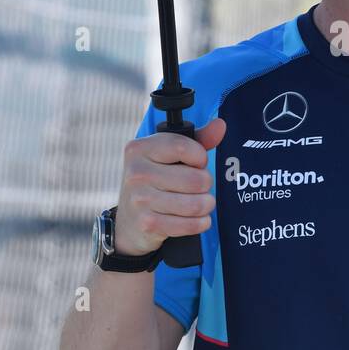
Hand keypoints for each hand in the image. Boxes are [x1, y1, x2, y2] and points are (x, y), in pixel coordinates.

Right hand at [114, 118, 225, 255]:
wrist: (128, 222)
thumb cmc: (155, 182)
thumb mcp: (169, 157)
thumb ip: (197, 140)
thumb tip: (220, 125)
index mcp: (140, 149)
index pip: (183, 147)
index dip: (200, 157)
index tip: (198, 162)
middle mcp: (137, 172)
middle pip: (195, 179)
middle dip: (205, 185)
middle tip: (199, 187)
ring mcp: (140, 199)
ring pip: (196, 203)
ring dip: (206, 205)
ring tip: (200, 203)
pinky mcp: (148, 223)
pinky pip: (190, 224)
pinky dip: (201, 223)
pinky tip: (196, 219)